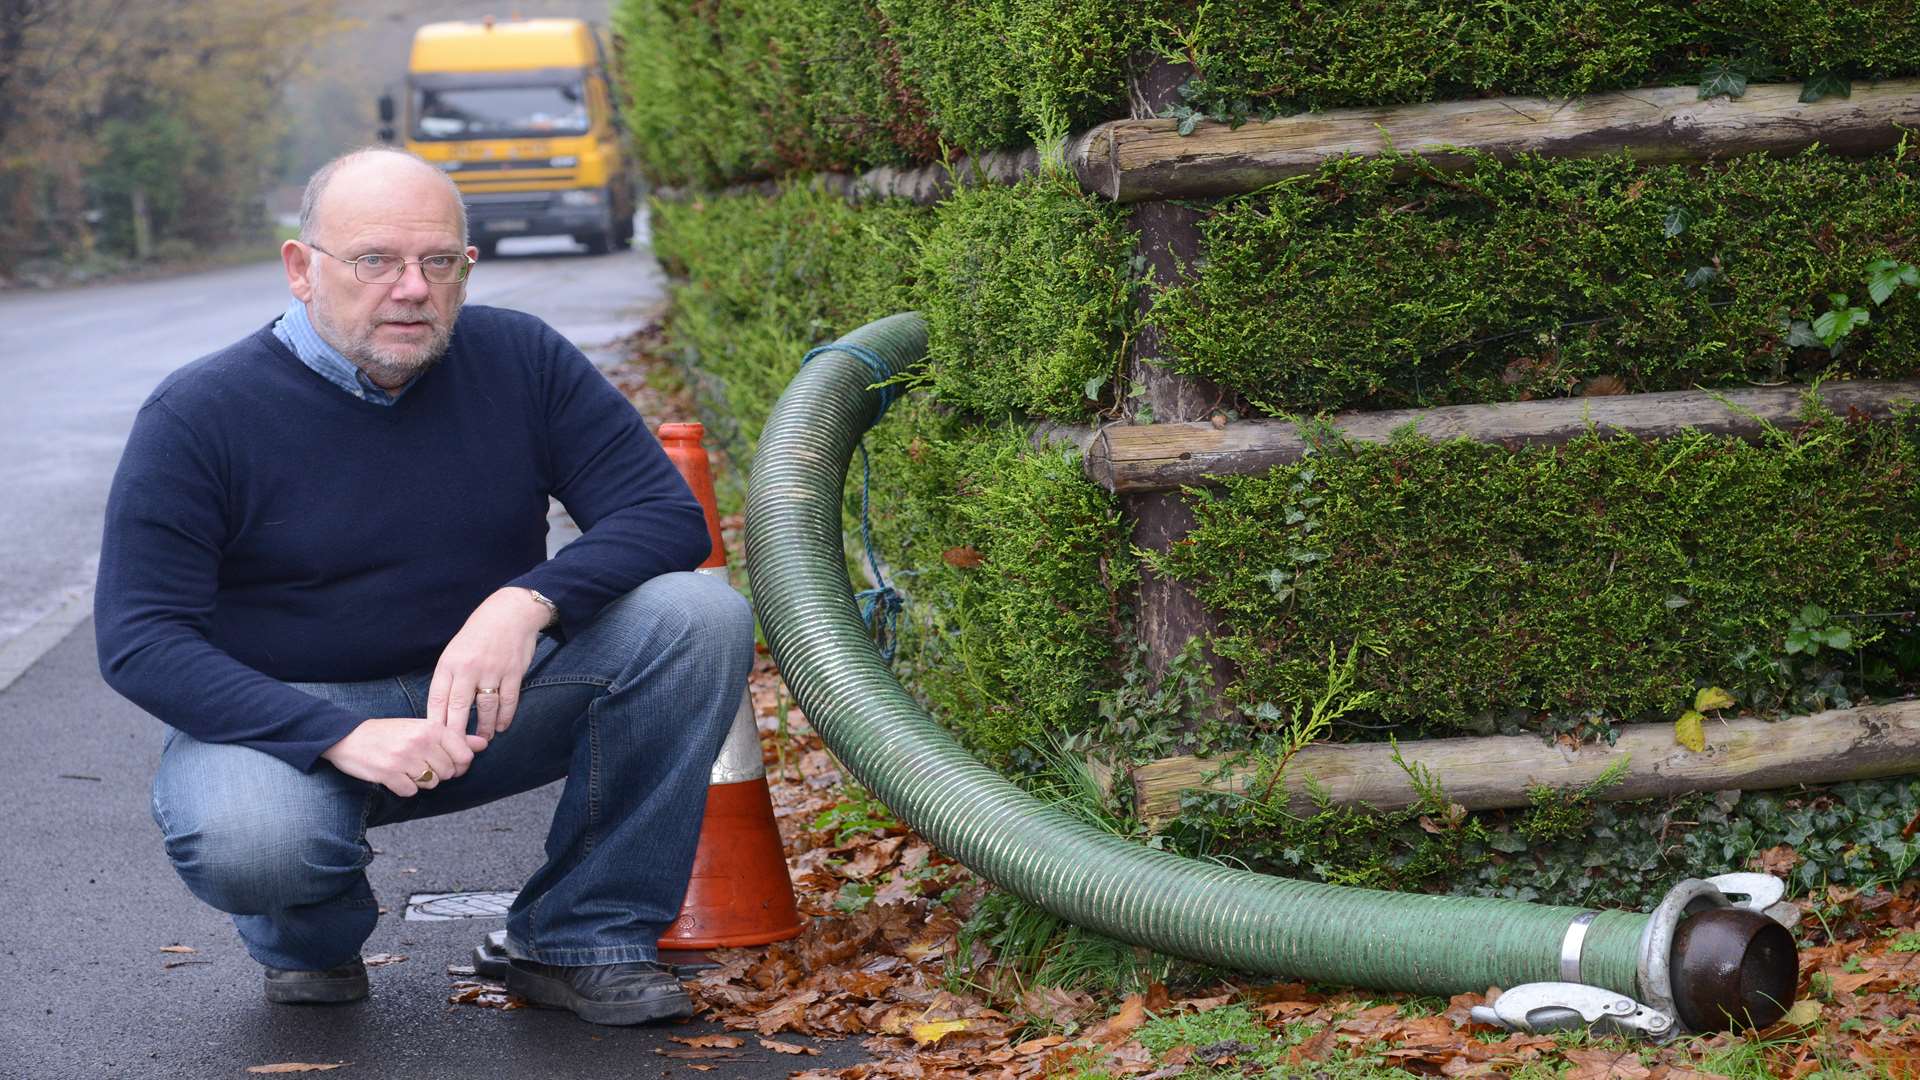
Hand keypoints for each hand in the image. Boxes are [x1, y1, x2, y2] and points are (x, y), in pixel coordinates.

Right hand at [320, 717, 490, 795]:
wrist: (348, 736)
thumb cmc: (389, 732)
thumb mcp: (422, 728)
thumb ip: (453, 738)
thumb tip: (483, 744)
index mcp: (431, 728)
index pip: (465, 755)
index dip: (460, 764)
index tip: (449, 763)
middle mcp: (420, 742)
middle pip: (449, 772)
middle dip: (438, 773)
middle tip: (421, 764)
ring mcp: (404, 759)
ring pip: (432, 783)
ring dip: (422, 781)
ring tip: (407, 768)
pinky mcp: (389, 774)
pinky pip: (411, 792)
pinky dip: (405, 788)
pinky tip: (395, 776)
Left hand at [426, 587, 548, 739]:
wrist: (510, 613)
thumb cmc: (479, 634)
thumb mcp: (455, 651)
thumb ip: (450, 678)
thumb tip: (443, 710)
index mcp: (449, 664)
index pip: (438, 700)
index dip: (435, 723)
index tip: (434, 741)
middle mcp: (468, 668)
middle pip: (458, 709)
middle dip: (456, 734)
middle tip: (456, 752)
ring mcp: (492, 670)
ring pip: (485, 708)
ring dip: (484, 728)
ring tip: (483, 740)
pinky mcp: (513, 672)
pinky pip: (508, 701)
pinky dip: (504, 717)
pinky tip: (501, 726)